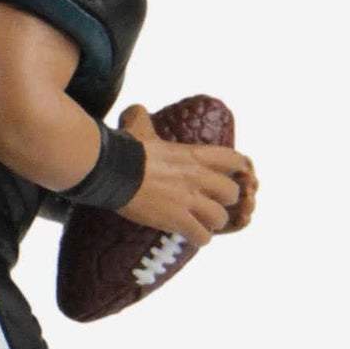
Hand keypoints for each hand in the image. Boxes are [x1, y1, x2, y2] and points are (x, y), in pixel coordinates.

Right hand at [113, 103, 253, 243]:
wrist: (113, 170)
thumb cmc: (126, 148)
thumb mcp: (138, 126)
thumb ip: (141, 117)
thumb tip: (135, 110)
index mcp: (195, 154)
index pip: (233, 160)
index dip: (235, 168)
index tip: (229, 174)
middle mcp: (199, 178)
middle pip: (231, 193)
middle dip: (223, 200)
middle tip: (209, 202)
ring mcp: (190, 201)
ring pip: (219, 218)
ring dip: (211, 222)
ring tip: (199, 223)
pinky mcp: (177, 220)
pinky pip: (201, 236)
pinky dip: (198, 238)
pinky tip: (189, 237)